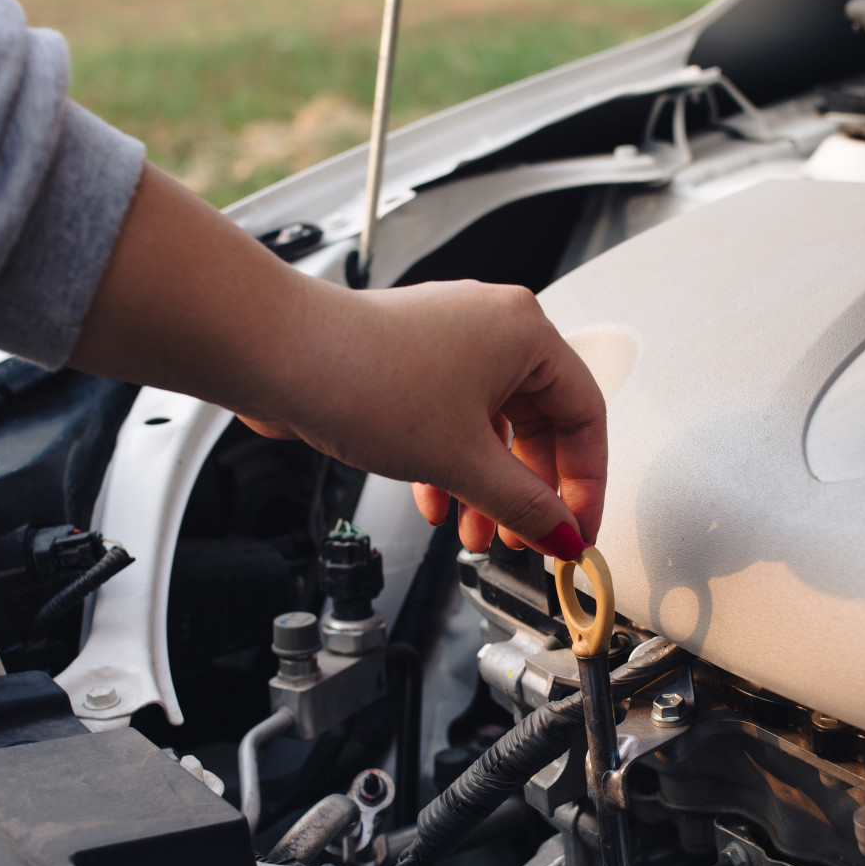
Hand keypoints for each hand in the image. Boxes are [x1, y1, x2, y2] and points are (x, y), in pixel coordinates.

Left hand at [66, 165, 604, 556]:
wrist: (279, 356)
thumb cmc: (363, 377)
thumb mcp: (463, 461)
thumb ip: (523, 504)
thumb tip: (561, 532)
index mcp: (525, 332)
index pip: (585, 415)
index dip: (586, 482)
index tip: (575, 528)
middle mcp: (492, 327)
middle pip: (538, 423)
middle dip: (528, 490)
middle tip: (526, 537)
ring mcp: (449, 341)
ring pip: (490, 426)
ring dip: (486, 486)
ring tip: (475, 533)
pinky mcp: (411, 361)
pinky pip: (452, 419)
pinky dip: (450, 464)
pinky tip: (435, 502)